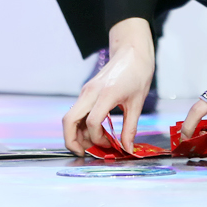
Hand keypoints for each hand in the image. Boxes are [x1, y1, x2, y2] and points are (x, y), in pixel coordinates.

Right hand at [62, 18, 154, 155]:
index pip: (91, 122)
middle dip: (72, 141)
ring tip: (92, 145)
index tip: (109, 145)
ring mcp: (85, 92)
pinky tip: (94, 133)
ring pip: (70, 117)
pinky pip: (77, 112)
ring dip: (76, 134)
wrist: (132, 52)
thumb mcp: (137, 103)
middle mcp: (90, 92)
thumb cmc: (137, 74)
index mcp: (105, 94)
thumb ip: (130, 128)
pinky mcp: (86, 92)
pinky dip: (80, 126)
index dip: (97, 139)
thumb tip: (127, 149)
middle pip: (69, 120)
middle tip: (84, 154)